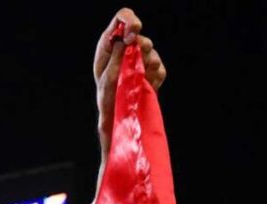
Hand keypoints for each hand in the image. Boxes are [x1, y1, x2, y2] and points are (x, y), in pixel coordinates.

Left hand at [94, 8, 166, 154]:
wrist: (119, 122)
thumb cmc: (107, 101)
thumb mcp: (108, 78)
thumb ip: (116, 56)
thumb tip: (124, 38)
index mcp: (109, 47)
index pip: (122, 19)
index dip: (130, 21)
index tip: (134, 33)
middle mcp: (123, 51)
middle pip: (140, 34)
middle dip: (142, 46)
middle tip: (140, 59)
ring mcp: (137, 62)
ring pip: (152, 51)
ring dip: (150, 63)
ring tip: (144, 77)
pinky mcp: (149, 74)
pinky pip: (160, 69)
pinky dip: (157, 76)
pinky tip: (149, 85)